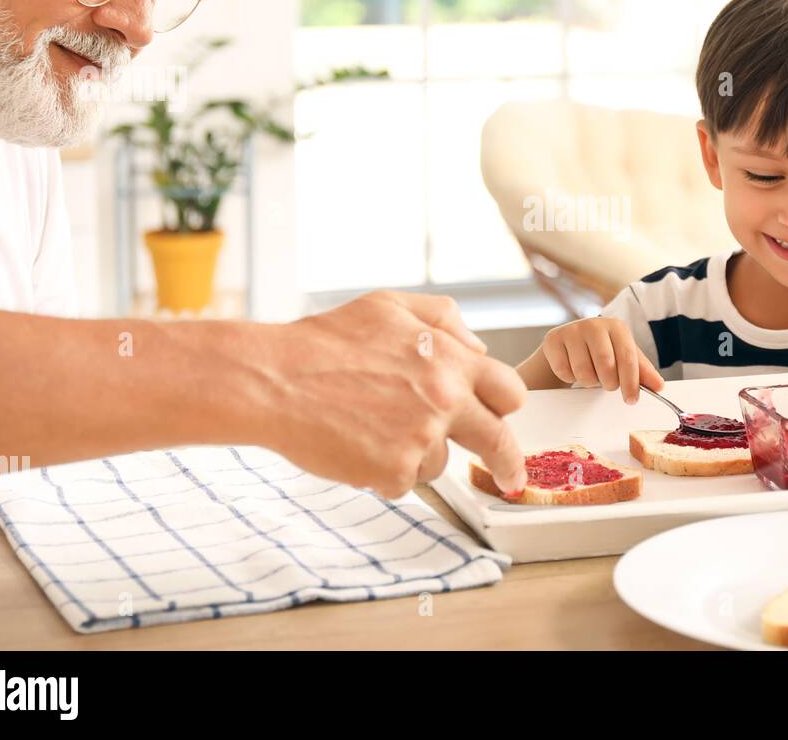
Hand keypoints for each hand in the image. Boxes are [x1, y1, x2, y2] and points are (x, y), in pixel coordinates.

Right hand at [257, 291, 527, 498]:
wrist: (274, 380)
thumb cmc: (325, 341)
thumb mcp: (390, 305)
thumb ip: (444, 318)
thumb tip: (479, 346)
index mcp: (449, 360)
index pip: (508, 391)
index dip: (506, 405)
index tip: (507, 421)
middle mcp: (444, 401)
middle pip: (497, 441)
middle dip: (508, 463)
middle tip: (513, 477)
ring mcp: (420, 439)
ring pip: (440, 461)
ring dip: (418, 452)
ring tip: (373, 425)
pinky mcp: (393, 472)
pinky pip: (404, 480)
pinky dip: (385, 470)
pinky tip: (357, 443)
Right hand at [537, 316, 663, 402]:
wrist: (569, 342)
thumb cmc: (603, 350)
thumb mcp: (624, 357)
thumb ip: (642, 372)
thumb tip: (660, 386)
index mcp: (617, 327)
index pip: (627, 357)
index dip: (631, 382)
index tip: (631, 400)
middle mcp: (594, 324)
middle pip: (605, 365)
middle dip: (608, 382)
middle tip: (607, 384)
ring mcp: (572, 330)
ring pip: (583, 371)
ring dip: (589, 382)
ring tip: (591, 374)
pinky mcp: (553, 339)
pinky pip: (564, 371)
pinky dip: (571, 378)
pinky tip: (573, 368)